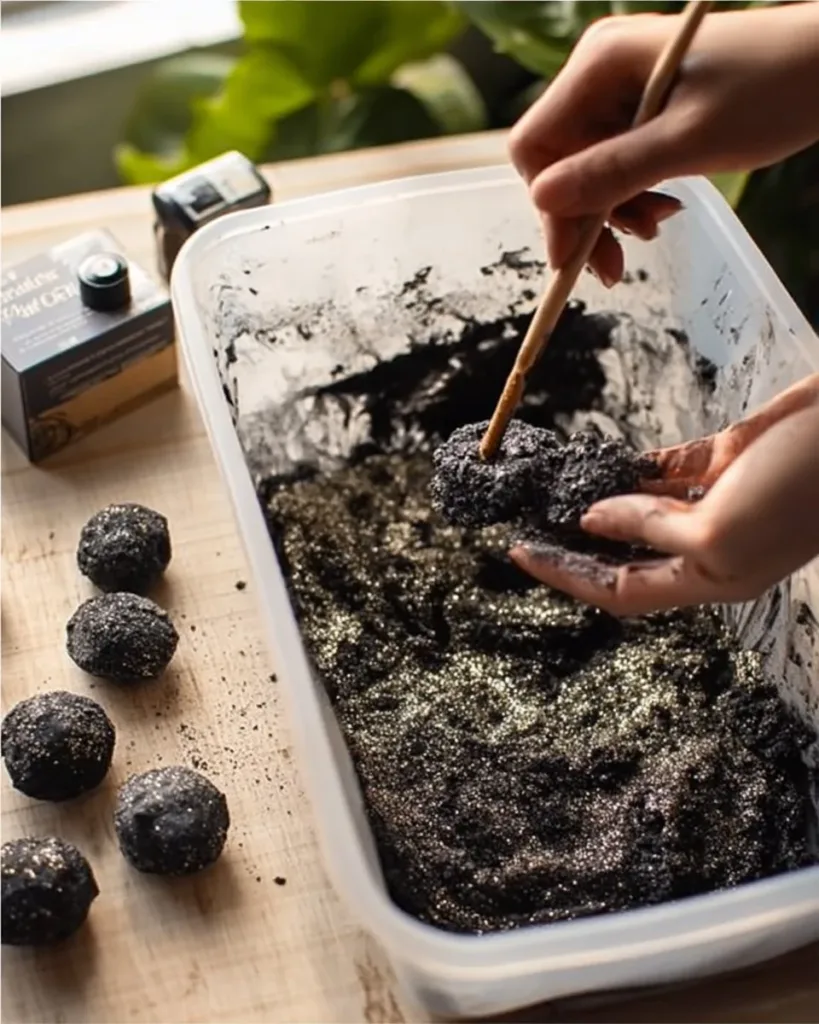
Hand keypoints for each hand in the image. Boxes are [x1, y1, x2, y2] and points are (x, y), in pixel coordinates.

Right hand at [508, 5, 818, 285]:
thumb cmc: (772, 91)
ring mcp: (622, 86)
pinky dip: (633, 191)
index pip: (536, 145)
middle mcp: (600, 70)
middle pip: (560, 161)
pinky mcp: (645, 103)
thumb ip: (612, 172)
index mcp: (599, 64)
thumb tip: (543, 203)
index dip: (550, 206)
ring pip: (587, 166)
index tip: (573, 257)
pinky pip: (616, 159)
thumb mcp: (687, 143)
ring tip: (655, 227)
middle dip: (585, 215)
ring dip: (613, 209)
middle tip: (615, 267)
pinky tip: (664, 207)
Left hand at [510, 373, 818, 615]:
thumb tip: (592, 520)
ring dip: (598, 498)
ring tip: (549, 487)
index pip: (620, 589)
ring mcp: (718, 500)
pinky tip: (599, 456)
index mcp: (710, 575)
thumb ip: (652, 525)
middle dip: (573, 545)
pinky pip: (667, 467)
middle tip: (523, 523)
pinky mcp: (727, 457)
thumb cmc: (806, 487)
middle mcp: (709, 544)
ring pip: (641, 507)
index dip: (567, 576)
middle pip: (623, 554)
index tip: (518, 552)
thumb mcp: (722, 524)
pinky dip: (633, 463)